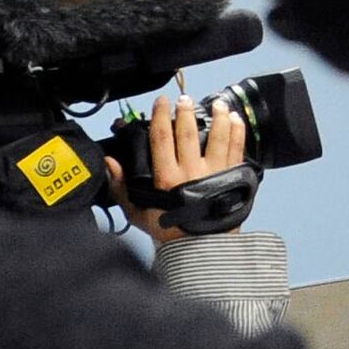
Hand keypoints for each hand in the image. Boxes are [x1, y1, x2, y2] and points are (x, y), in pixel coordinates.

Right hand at [116, 82, 250, 242]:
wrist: (200, 250)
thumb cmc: (169, 232)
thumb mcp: (138, 212)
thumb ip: (122, 187)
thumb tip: (110, 163)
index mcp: (167, 178)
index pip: (161, 138)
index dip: (160, 115)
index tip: (161, 102)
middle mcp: (191, 172)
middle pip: (189, 132)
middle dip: (186, 111)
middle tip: (185, 98)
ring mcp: (215, 173)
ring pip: (218, 136)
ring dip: (218, 116)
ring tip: (218, 104)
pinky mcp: (232, 178)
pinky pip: (237, 149)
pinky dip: (237, 132)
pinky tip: (236, 119)